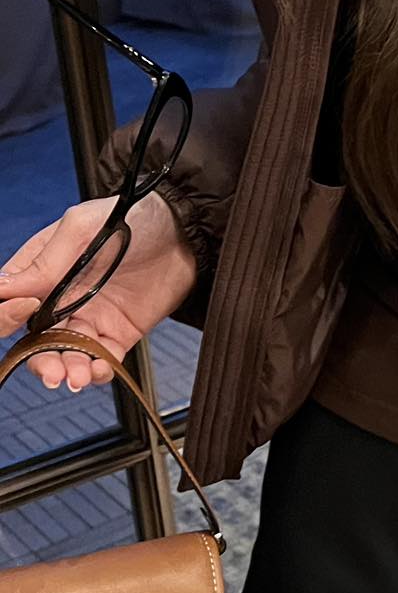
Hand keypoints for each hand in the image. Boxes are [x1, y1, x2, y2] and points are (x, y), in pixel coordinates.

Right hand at [0, 192, 196, 391]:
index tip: (24, 313)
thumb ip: (45, 261)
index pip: (10, 301)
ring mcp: (90, 317)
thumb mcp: (83, 229)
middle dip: (39, 359)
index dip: (8, 315)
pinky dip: (97, 370)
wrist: (186, 232)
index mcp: (42, 270)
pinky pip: (101, 359)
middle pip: (35, 338)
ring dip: (68, 369)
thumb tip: (3, 288)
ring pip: (66, 354)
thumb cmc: (133, 217)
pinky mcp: (118, 332)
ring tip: (77, 375)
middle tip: (52, 371)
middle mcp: (60, 298)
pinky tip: (98, 369)